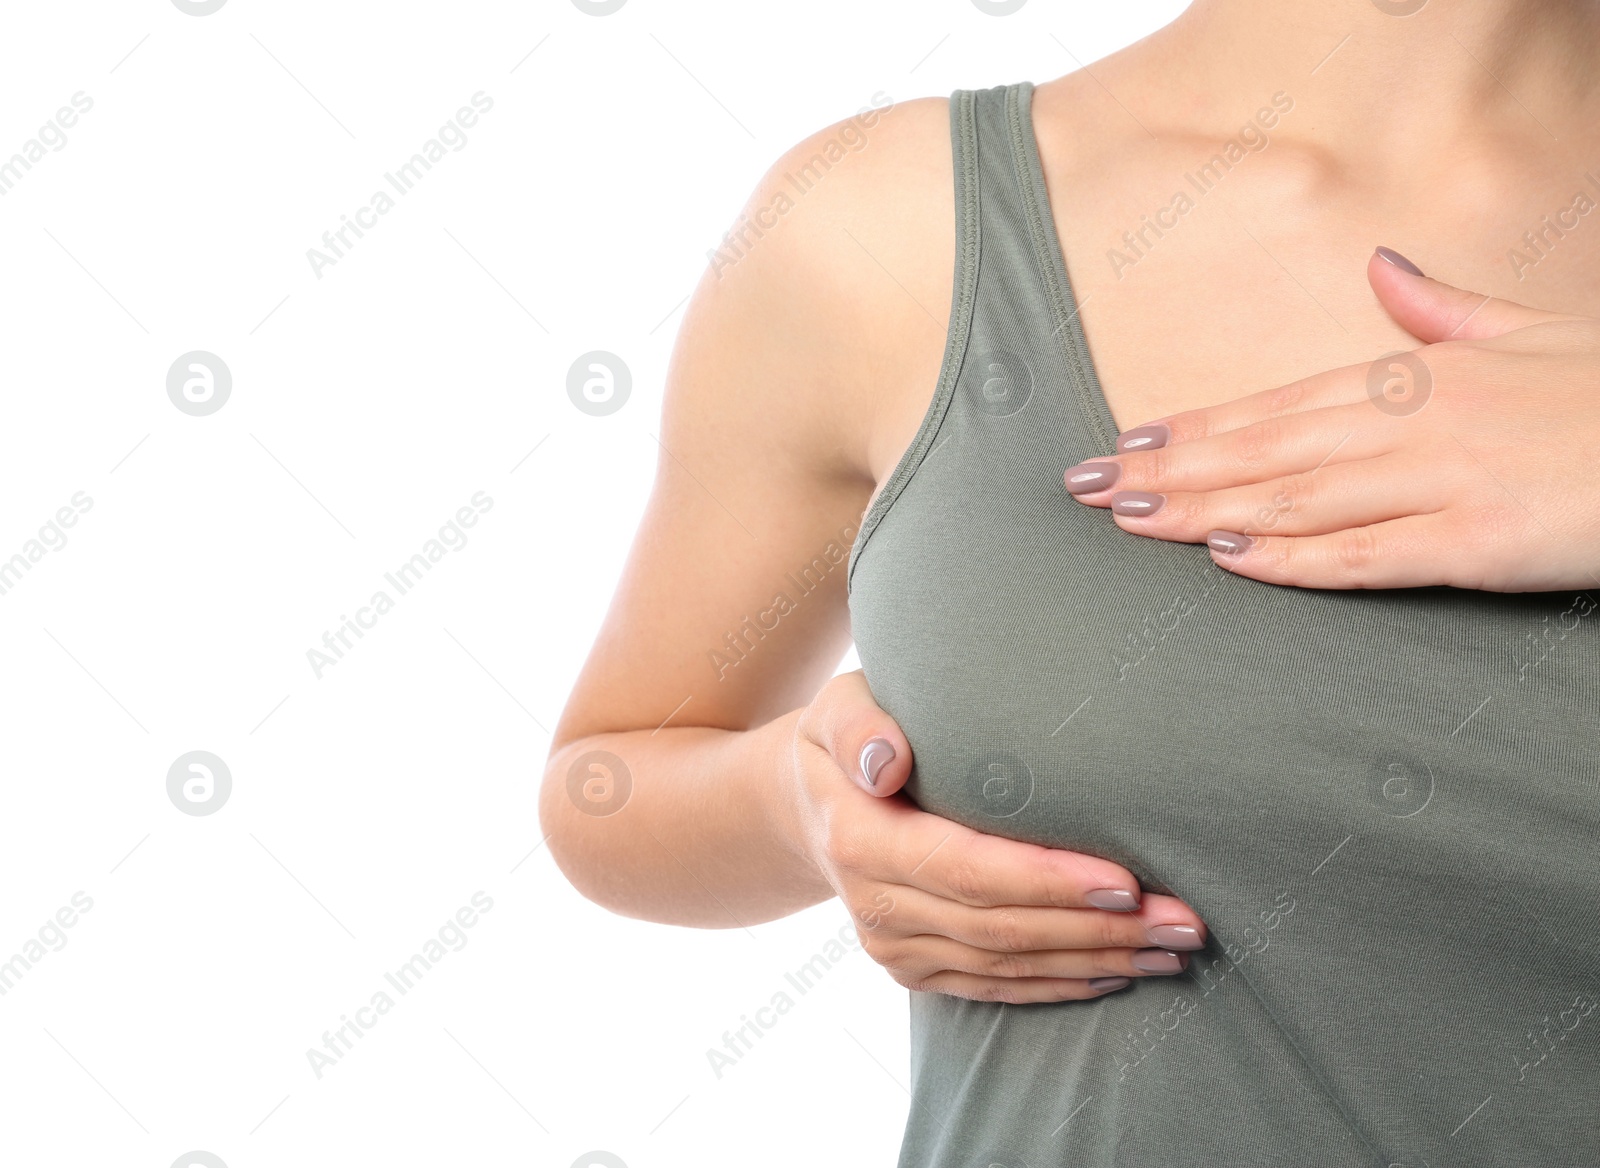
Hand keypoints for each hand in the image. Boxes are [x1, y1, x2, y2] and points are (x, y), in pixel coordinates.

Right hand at [788, 670, 1206, 1003]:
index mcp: (860, 838)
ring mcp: (892, 946)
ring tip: (1175, 949)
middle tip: (1185, 921)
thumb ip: (860, 726)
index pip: (968, 870)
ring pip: (1008, 966)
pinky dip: (1060, 985)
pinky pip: (994, 989)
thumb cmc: (845, 736)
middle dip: (1100, 930)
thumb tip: (888, 761)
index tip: (1126, 882)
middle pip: (1003, 928)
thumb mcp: (837, 705)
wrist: (804, 805)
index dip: (1048, 883)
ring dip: (1098, 962)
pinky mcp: (913, 969)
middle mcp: (874, 905)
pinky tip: (1120, 975)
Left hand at [1064, 248, 1599, 591]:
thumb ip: (1443, 310)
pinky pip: (1364, 555)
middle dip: (1169, 470)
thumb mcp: (1529, 330)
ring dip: (1203, 510)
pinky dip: (1292, 558)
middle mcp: (1416, 422)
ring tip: (1129, 520)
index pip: (1281, 404)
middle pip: (1266, 450)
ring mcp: (1442, 481)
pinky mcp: (1475, 543)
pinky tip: (1231, 559)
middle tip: (1086, 488)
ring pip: (1295, 498)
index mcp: (1420, 375)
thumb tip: (1383, 268)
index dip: (1198, 427)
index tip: (1127, 442)